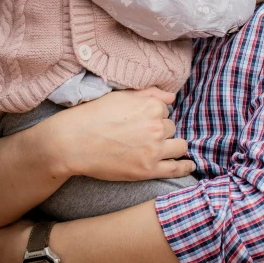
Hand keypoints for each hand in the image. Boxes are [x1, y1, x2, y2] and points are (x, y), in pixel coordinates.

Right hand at [46, 87, 195, 181]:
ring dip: (173, 145)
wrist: (74, 142)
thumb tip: (171, 97)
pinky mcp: (148, 170)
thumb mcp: (121, 95)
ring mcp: (154, 149)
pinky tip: (189, 166)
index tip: (141, 121)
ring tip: (167, 148)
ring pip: (179, 146)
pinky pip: (176, 168)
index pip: (165, 111)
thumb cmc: (94, 115)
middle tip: (143, 135)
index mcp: (152, 106)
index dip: (153, 116)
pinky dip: (185, 167)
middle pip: (171, 128)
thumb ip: (149, 93)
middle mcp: (157, 126)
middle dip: (161, 131)